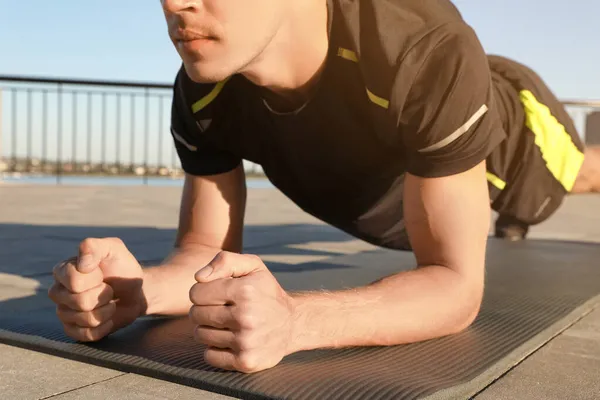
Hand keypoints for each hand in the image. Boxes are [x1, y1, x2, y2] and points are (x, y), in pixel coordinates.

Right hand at [48, 237, 145, 341]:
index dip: (95, 278)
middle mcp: (58, 292)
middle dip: (103, 295)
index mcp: (62, 271)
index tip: (102, 272)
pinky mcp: (74, 331)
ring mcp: (64, 313)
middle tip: (108, 289)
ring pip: (84, 319)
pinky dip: (105, 326)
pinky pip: (87, 335)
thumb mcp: (113, 248)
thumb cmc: (121, 267)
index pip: (74, 281)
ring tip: (110, 302)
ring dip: (106, 310)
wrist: (135, 289)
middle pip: (79, 301)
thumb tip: (82, 264)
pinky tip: (108, 317)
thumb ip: (95, 247)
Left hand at [189, 251, 295, 372]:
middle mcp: (246, 317)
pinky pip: (209, 355)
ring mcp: (246, 342)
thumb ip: (225, 261)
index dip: (202, 292)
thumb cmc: (266, 292)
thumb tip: (199, 278)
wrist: (293, 324)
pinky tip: (230, 340)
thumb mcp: (253, 266)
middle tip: (221, 309)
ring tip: (226, 323)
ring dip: (208, 329)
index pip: (196, 293)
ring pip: (200, 335)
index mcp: (245, 291)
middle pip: (196, 314)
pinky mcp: (246, 362)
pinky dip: (215, 348)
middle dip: (204, 310)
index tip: (216, 294)